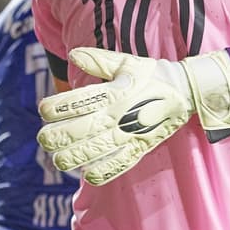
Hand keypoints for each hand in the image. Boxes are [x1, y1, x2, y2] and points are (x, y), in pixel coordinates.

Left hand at [37, 48, 229, 184]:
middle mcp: (120, 114)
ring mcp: (131, 133)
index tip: (44, 110)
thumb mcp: (126, 63)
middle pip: (82, 129)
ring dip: (74, 157)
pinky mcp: (141, 147)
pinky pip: (121, 164)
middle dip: (58, 136)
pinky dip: (104, 172)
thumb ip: (98, 60)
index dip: (57, 107)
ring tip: (58, 160)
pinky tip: (88, 175)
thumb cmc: (151, 75)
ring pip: (97, 150)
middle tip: (44, 139)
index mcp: (114, 92)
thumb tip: (73, 54)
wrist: (186, 90)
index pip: (79, 101)